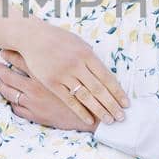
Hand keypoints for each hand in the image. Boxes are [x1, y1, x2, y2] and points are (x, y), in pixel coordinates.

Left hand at [0, 52, 99, 131]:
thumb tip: (62, 41)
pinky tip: (9, 97)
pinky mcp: (35, 115)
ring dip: (1, 85)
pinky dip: (11, 102)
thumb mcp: (77, 70)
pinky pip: (16, 107)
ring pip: (9, 92)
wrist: (91, 116)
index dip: (11, 55)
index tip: (5, 51)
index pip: (21, 60)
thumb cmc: (86, 91)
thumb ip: (67, 56)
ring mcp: (33, 101)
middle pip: (9, 76)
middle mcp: (36, 86)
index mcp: (45, 73)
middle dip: (0, 69)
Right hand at [9, 27, 127, 126]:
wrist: (33, 37)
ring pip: (86, 97)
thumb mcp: (78, 43)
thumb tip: (103, 72)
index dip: (118, 92)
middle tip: (121, 117)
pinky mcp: (52, 83)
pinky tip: (89, 119)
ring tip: (109, 120)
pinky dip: (80, 111)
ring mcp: (64, 75)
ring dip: (100, 110)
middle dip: (112, 105)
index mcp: (87, 55)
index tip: (126, 103)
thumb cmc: (58, 39)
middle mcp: (77, 65)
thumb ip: (90, 57)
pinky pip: (69, 100)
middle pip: (99, 89)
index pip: (107, 77)